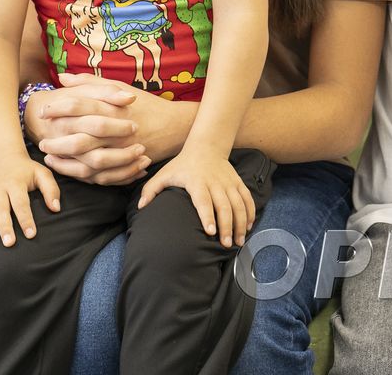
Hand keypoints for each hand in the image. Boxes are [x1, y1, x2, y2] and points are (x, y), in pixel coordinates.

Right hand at [0, 155, 61, 250]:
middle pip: (0, 209)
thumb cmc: (27, 170)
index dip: (26, 219)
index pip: (21, 203)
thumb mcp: (42, 174)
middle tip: (9, 244)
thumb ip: (51, 190)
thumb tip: (55, 208)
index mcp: (15, 182)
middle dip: (4, 227)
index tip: (31, 234)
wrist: (4, 157)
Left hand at [32, 73, 190, 184]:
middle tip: (41, 141)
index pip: (78, 106)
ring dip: (65, 162)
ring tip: (49, 157)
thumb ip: (89, 82)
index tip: (42, 112)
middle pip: (80, 138)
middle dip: (57, 141)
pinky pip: (100, 175)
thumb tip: (61, 78)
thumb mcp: (118, 87)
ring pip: (88, 161)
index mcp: (112, 107)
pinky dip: (82, 175)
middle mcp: (115, 130)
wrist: (172, 126)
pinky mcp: (125, 165)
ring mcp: (120, 150)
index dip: (57, 109)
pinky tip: (68, 169)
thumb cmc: (142, 104)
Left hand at [137, 148, 254, 247]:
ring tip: (238, 241)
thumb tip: (140, 206)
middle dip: (227, 226)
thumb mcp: (164, 173)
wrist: (206, 146)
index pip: (203, 200)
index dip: (208, 216)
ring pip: (238, 204)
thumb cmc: (182, 164)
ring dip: (241, 223)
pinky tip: (249, 226)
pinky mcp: (237, 182)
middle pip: (224, 205)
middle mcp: (215, 182)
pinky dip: (250, 212)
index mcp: (196, 181)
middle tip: (226, 244)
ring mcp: (228, 182)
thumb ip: (151, 189)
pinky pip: (247, 198)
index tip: (211, 232)